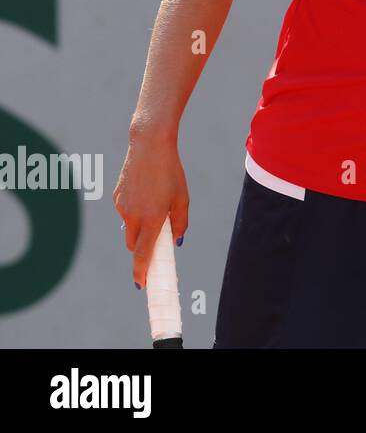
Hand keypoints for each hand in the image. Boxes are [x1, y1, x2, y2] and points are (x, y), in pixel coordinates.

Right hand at [114, 121, 188, 289]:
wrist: (149, 147)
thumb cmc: (171, 173)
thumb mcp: (182, 198)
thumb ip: (180, 223)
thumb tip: (176, 242)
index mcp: (151, 218)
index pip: (143, 254)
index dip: (141, 272)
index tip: (141, 285)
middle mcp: (133, 216)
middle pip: (134, 245)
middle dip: (142, 249)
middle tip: (156, 244)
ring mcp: (121, 207)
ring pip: (129, 228)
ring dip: (140, 228)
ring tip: (156, 205)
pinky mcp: (116, 198)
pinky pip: (126, 213)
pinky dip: (135, 212)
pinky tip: (146, 193)